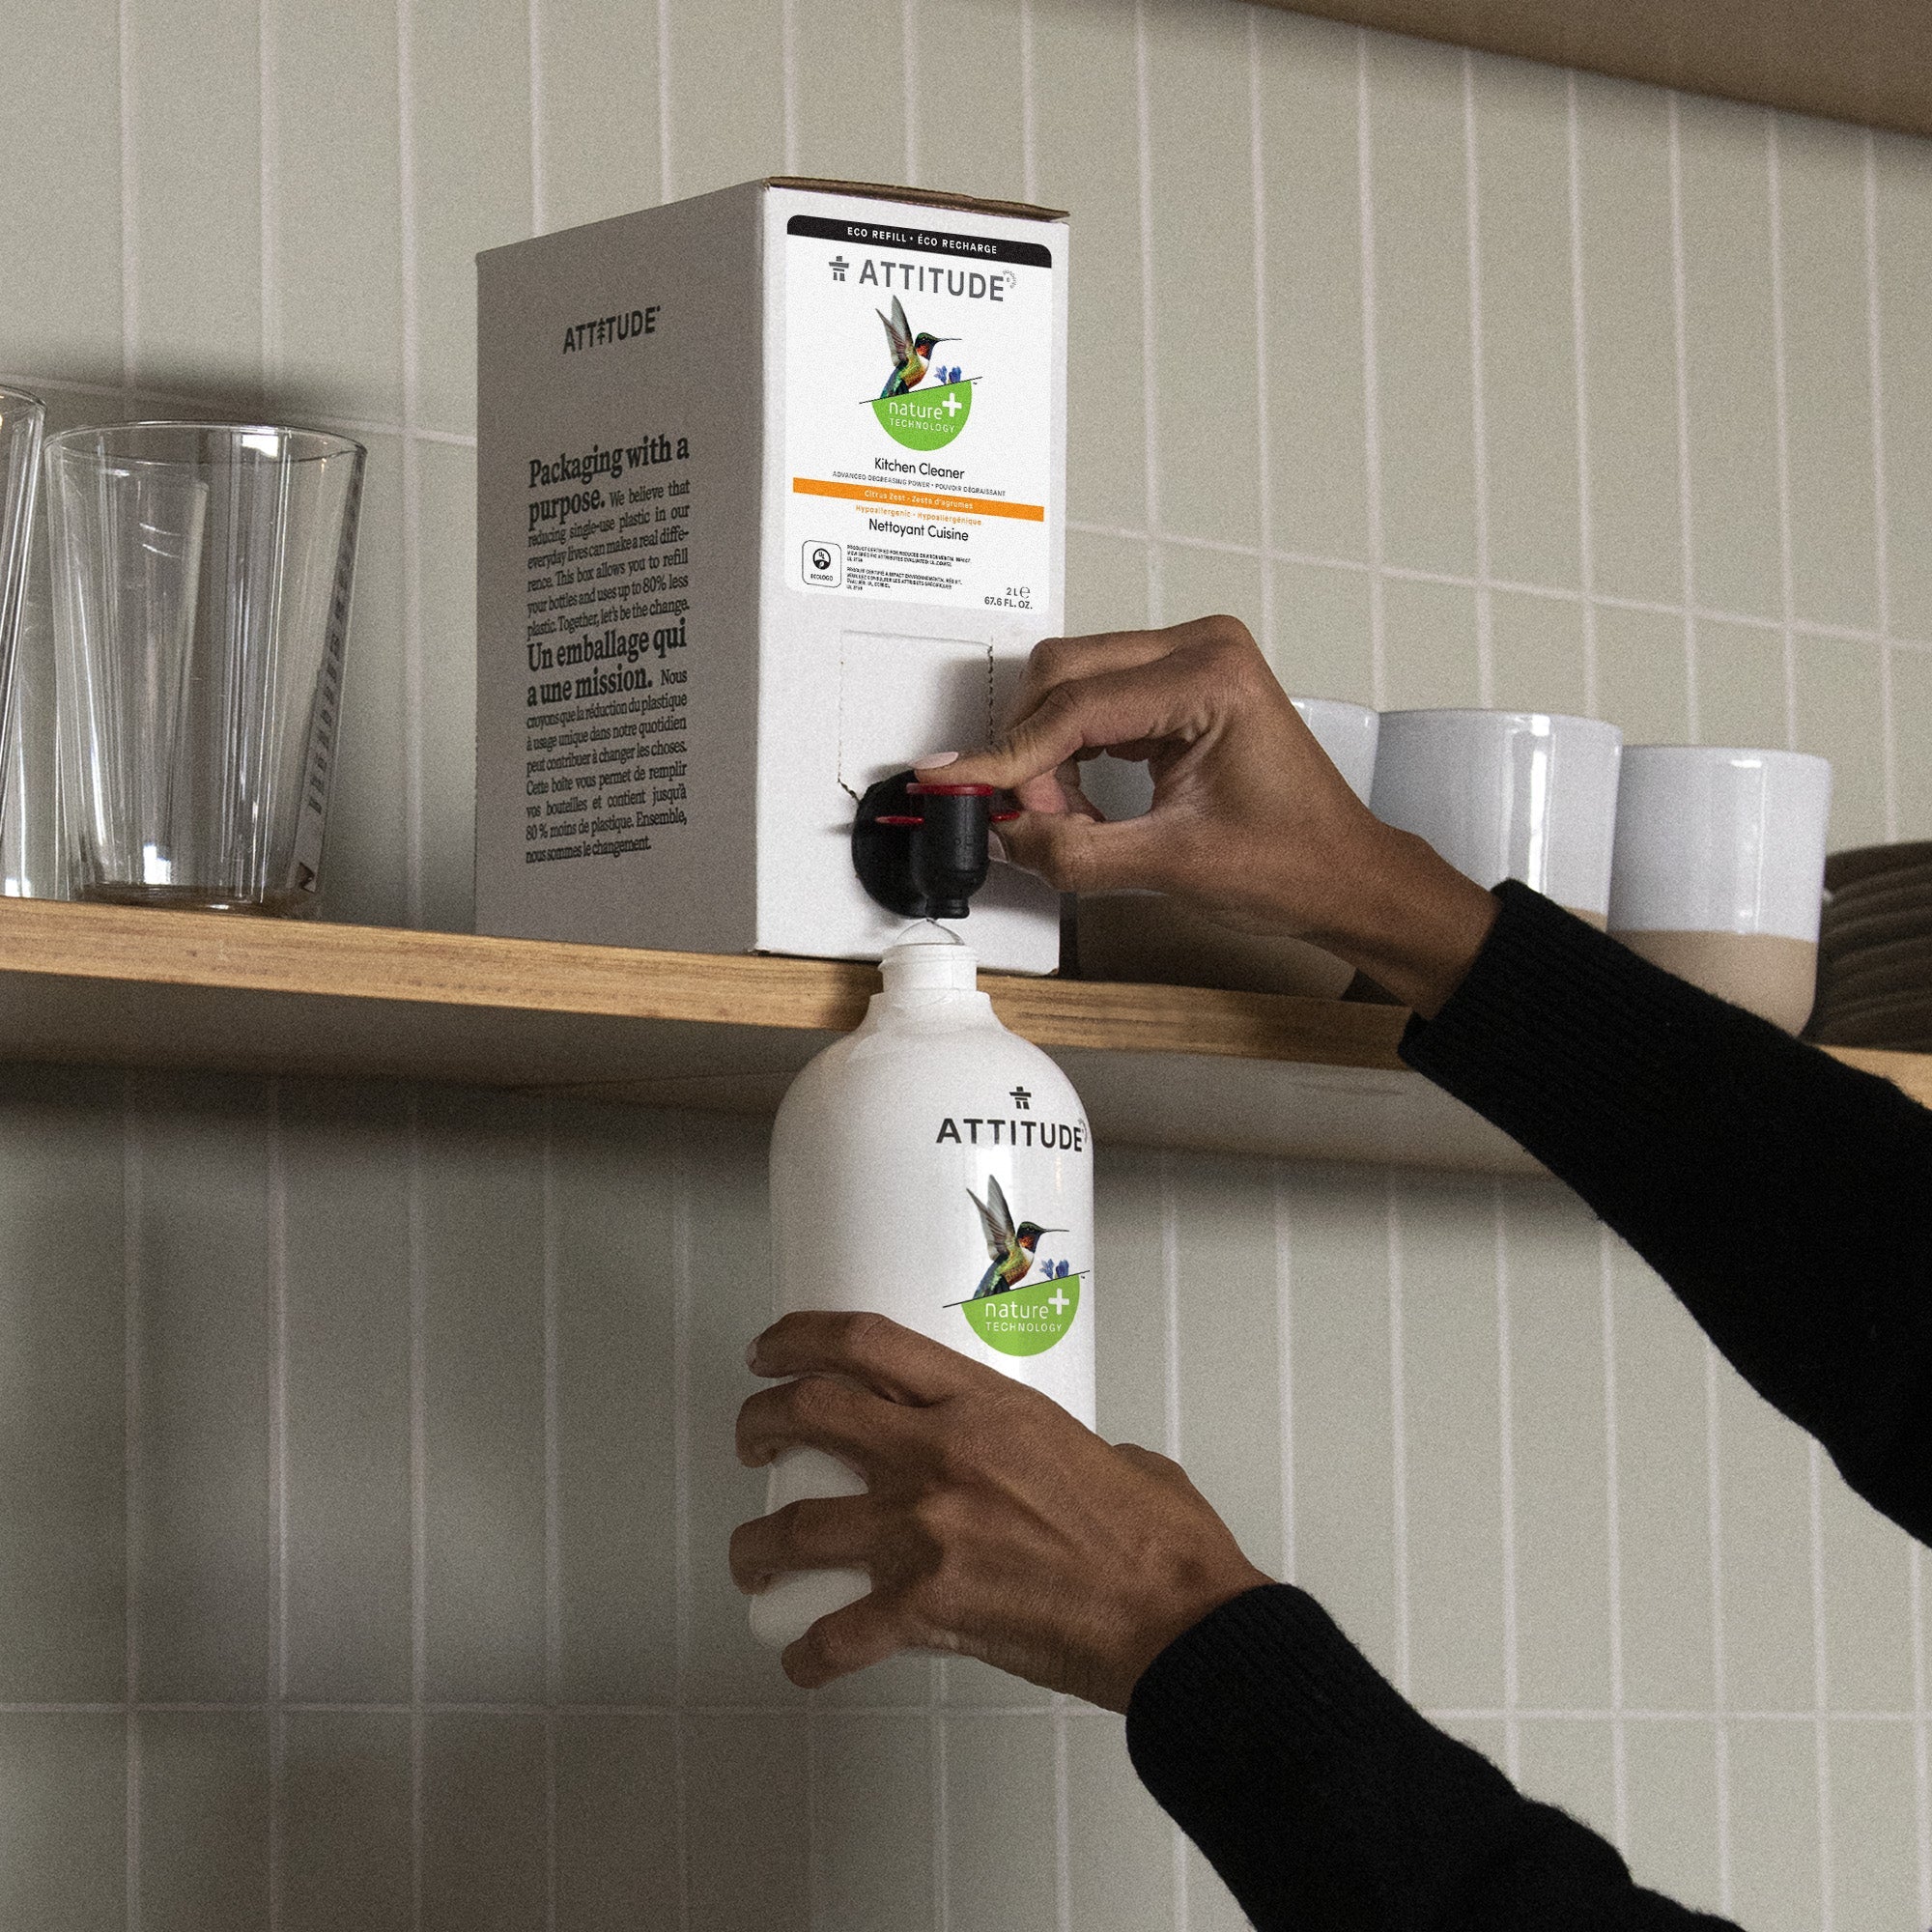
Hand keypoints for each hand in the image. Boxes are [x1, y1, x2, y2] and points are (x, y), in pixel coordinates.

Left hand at [731, 1311, 1269, 1709]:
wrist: (1177, 1618)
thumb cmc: (1158, 1543)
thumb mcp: (1105, 1448)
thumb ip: (1054, 1441)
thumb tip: (1051, 1455)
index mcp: (985, 1404)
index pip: (865, 1342)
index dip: (798, 1337)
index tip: (770, 1350)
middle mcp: (941, 1454)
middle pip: (810, 1412)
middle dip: (760, 1422)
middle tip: (751, 1439)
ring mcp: (927, 1532)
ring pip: (797, 1526)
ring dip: (757, 1543)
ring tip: (751, 1554)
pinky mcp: (929, 1610)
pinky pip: (837, 1635)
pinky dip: (809, 1654)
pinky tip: (802, 1659)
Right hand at [921, 615, 1495, 1016]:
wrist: (1345, 875)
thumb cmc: (1295, 862)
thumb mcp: (1171, 866)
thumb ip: (1073, 851)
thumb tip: (1004, 836)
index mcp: (1210, 675)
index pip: (1078, 707)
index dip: (1009, 755)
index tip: (957, 781)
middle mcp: (1201, 649)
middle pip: (1063, 676)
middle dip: (1031, 755)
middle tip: (1031, 822)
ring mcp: (1191, 660)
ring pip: (1071, 685)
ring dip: (1049, 755)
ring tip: (1069, 820)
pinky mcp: (1179, 683)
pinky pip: (1095, 701)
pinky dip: (1072, 752)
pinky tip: (1083, 802)